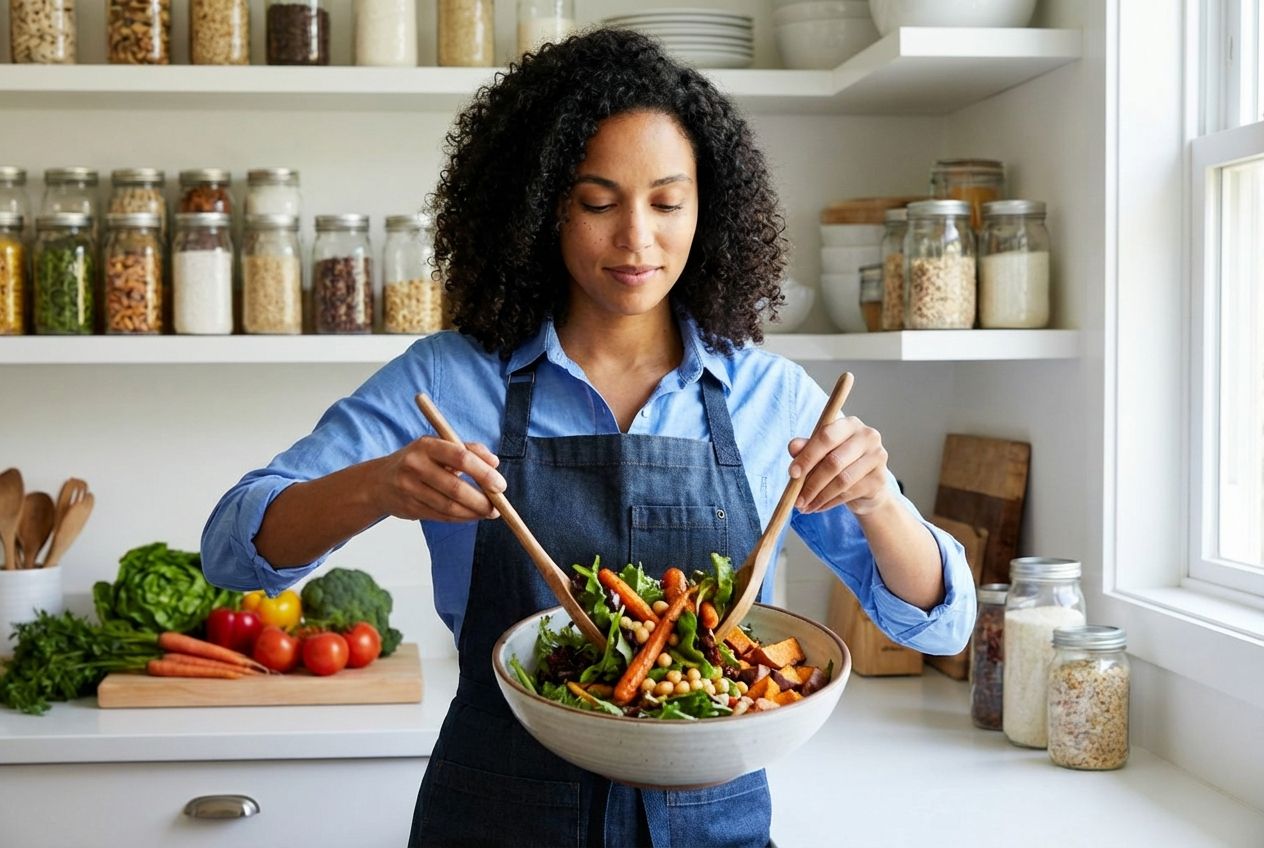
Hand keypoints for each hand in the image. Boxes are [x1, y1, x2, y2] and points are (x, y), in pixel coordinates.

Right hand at [374, 437, 505, 522]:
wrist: (379, 482)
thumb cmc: (419, 460)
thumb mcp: (439, 446)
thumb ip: (468, 450)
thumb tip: (495, 462)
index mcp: (427, 445)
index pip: (461, 457)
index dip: (484, 473)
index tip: (500, 485)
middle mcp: (415, 465)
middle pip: (456, 488)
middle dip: (482, 500)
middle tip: (499, 506)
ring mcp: (410, 488)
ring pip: (449, 507)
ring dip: (474, 513)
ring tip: (489, 513)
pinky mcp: (409, 508)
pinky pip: (442, 517)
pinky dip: (461, 519)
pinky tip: (472, 516)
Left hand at [787, 416, 891, 515]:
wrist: (866, 486)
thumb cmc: (839, 463)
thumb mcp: (820, 453)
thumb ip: (806, 448)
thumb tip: (793, 446)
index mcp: (850, 424)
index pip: (826, 436)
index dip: (807, 456)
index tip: (792, 474)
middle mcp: (868, 436)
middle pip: (834, 461)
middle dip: (811, 483)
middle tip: (796, 499)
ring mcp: (877, 457)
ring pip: (841, 481)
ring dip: (819, 496)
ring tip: (804, 506)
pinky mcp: (879, 479)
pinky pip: (849, 493)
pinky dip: (829, 502)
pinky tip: (818, 506)